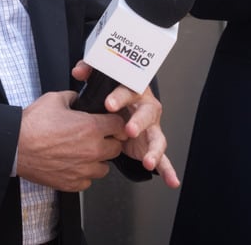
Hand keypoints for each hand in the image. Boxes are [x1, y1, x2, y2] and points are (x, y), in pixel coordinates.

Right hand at [16, 91, 126, 191]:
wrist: (15, 147)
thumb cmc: (32, 125)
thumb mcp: (55, 99)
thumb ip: (73, 97)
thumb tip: (78, 98)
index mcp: (91, 127)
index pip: (120, 126)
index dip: (115, 123)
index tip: (110, 124)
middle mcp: (92, 150)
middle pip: (116, 148)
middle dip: (109, 141)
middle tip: (98, 138)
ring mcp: (83, 169)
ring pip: (104, 168)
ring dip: (98, 160)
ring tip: (85, 153)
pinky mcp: (72, 183)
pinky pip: (88, 181)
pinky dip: (84, 174)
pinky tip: (74, 165)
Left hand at [71, 62, 180, 187]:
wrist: (123, 104)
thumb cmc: (115, 93)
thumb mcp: (103, 80)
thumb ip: (91, 71)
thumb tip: (79, 70)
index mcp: (135, 91)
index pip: (129, 90)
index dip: (119, 97)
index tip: (108, 103)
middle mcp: (146, 108)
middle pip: (146, 113)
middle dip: (138, 122)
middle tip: (129, 130)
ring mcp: (151, 128)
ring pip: (157, 137)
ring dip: (153, 149)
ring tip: (147, 160)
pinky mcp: (152, 144)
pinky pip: (162, 159)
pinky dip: (167, 170)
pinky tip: (171, 180)